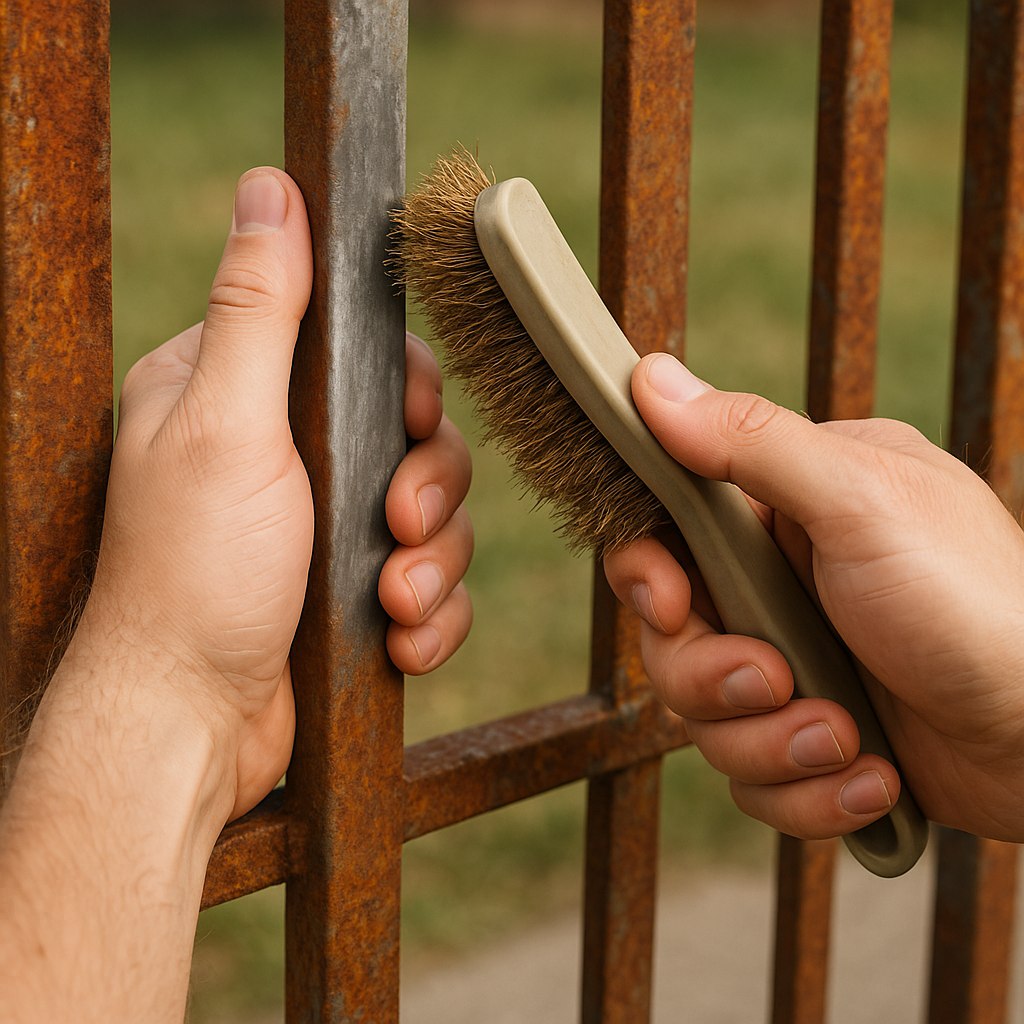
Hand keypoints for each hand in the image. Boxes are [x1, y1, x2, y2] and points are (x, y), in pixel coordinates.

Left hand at [64, 169, 471, 821]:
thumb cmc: (191, 578)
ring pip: (436, 514)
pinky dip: (431, 613)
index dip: (409, 385)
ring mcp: (323, 526)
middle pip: (417, 435)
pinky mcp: (353, 588)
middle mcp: (284, 453)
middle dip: (426, 489)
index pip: (364, 351)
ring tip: (394, 602)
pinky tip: (401, 642)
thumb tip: (272, 186)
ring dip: (432, 564)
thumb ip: (260, 308)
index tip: (412, 422)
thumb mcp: (227, 424)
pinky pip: (433, 581)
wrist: (194, 723)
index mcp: (239, 393)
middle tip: (398, 527)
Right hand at [605, 353, 1023, 842]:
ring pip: (706, 723)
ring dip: (772, 747)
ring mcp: (799, 669)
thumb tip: (650, 378)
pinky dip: (809, 794)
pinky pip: (756, 782)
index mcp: (784, 512)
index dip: (648, 576)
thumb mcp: (861, 501)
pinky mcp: (816, 742)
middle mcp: (783, 588)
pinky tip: (874, 778)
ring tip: (848, 740)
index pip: (666, 534)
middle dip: (716, 681)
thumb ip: (750, 441)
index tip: (673, 605)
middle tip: (779, 682)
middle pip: (672, 643)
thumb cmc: (981, 601)